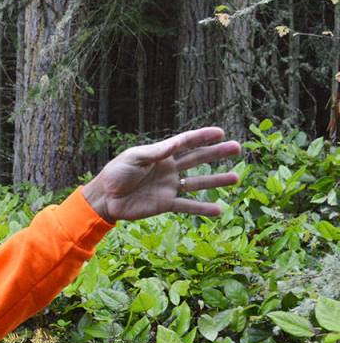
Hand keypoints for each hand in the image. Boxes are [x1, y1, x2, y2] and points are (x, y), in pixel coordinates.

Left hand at [81, 127, 241, 221]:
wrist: (105, 198)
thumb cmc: (116, 173)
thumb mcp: (134, 158)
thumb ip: (156, 152)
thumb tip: (177, 142)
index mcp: (161, 154)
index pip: (186, 142)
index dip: (202, 136)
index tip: (220, 132)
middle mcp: (169, 169)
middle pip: (197, 159)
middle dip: (217, 154)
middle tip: (237, 148)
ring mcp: (169, 187)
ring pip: (197, 183)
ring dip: (216, 180)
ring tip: (235, 178)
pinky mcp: (165, 204)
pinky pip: (187, 206)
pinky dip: (202, 209)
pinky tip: (219, 210)